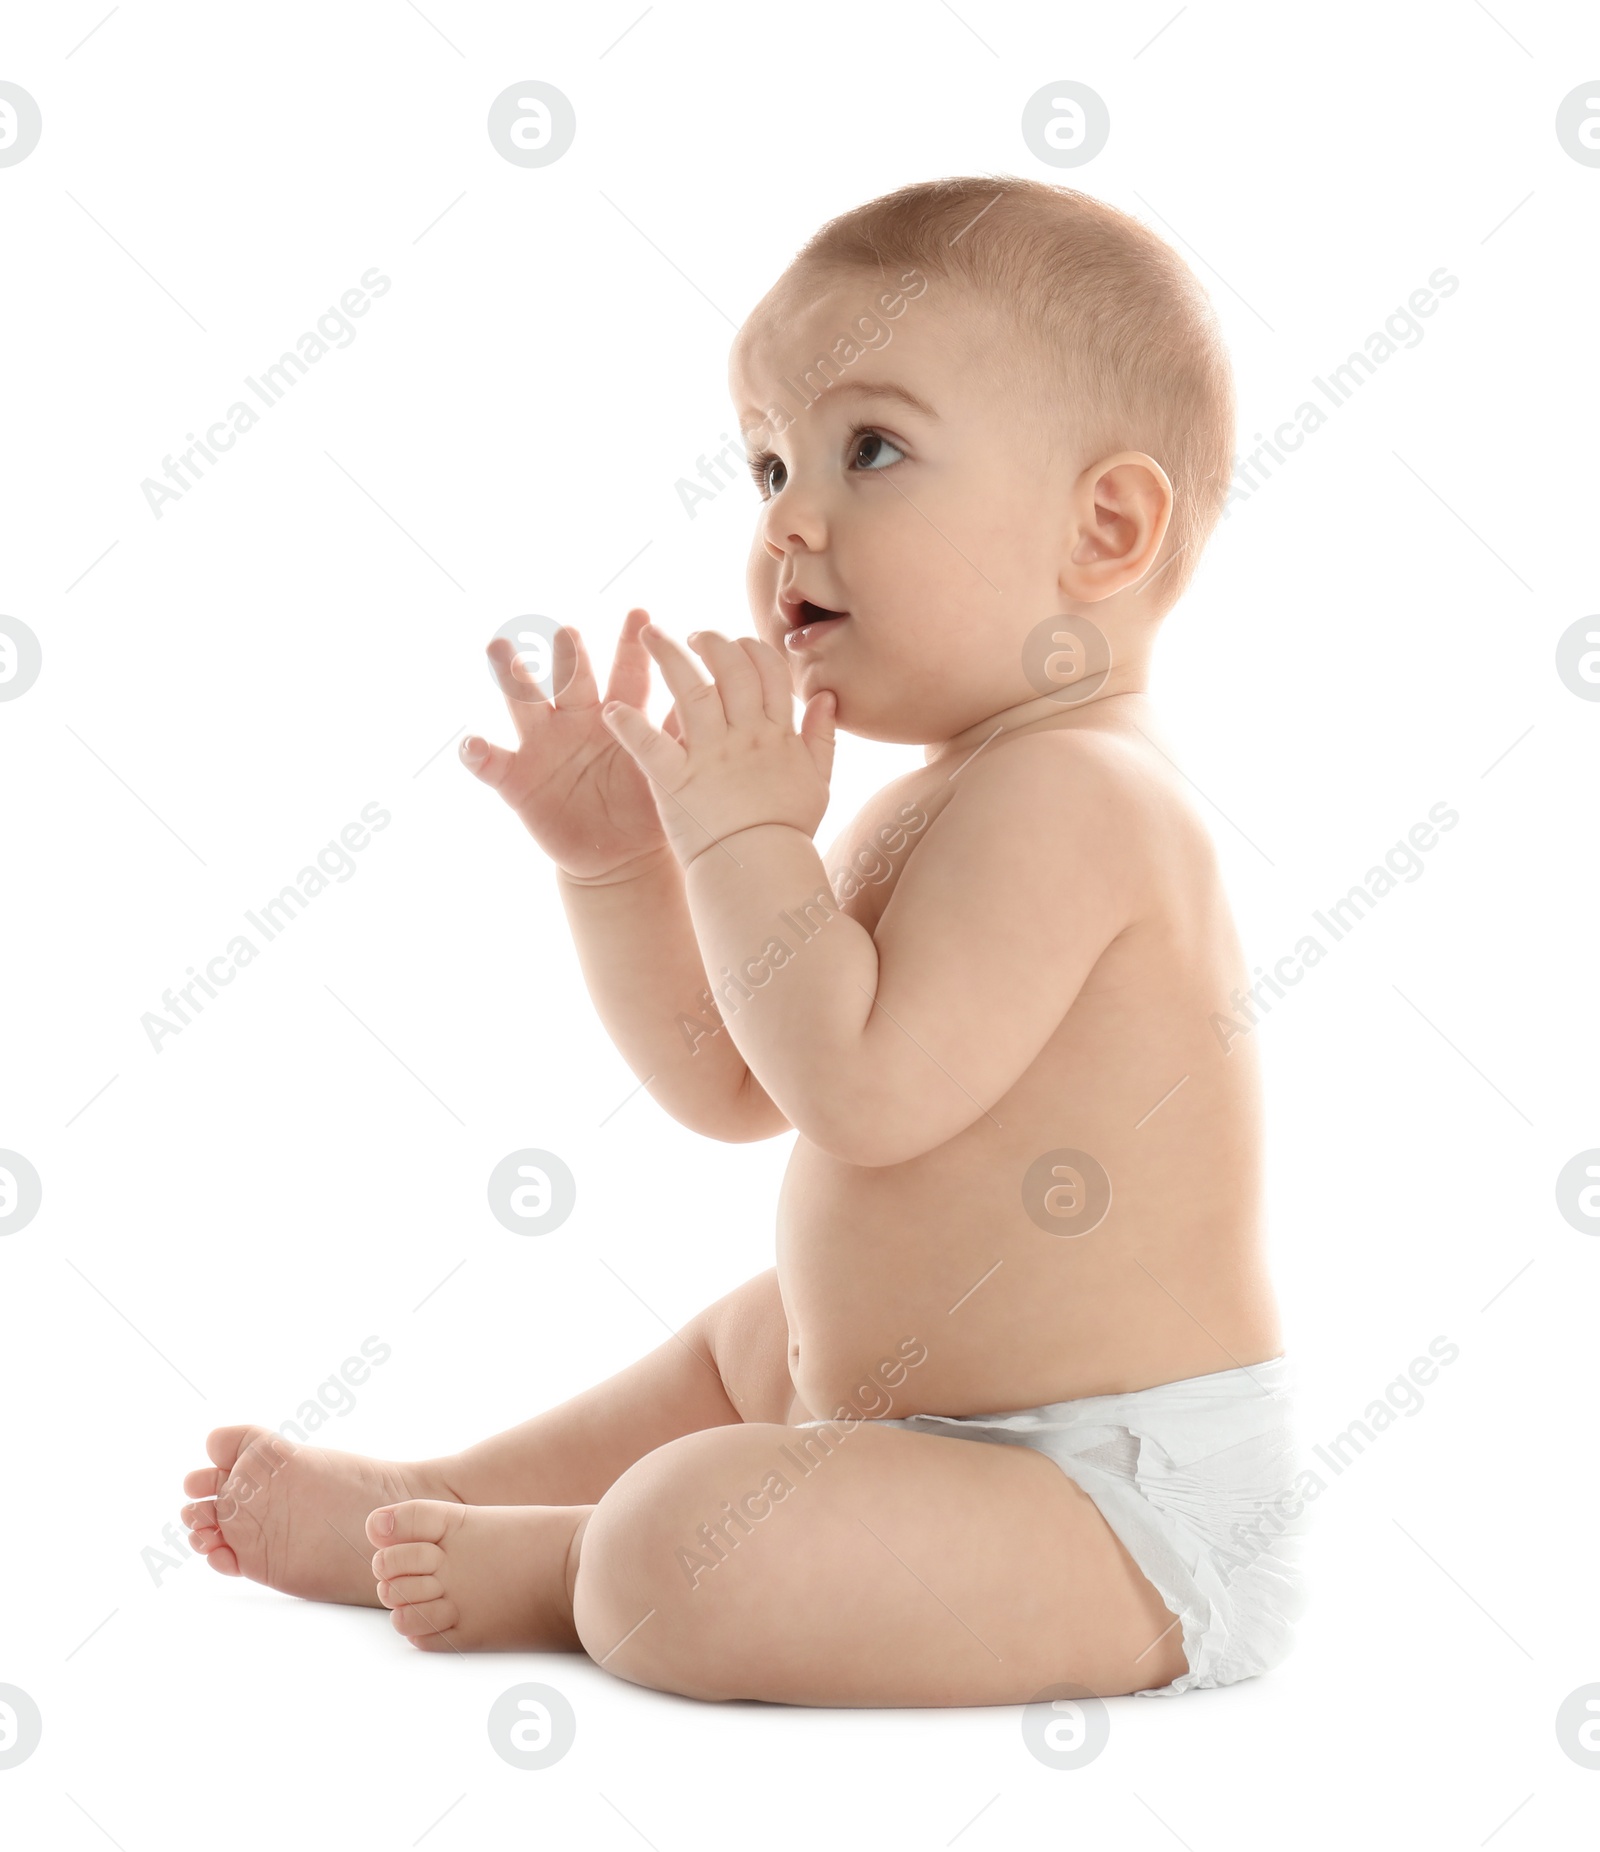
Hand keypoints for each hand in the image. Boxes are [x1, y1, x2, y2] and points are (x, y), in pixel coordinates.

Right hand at [459, 608, 687, 882]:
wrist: (619, 860)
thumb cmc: (646, 811)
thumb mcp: (667, 773)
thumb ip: (681, 736)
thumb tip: (717, 696)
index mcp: (615, 714)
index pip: (626, 672)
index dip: (633, 645)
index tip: (642, 612)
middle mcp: (575, 720)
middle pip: (569, 678)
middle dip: (567, 653)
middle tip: (567, 630)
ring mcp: (542, 747)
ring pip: (524, 704)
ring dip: (513, 679)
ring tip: (503, 652)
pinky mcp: (517, 780)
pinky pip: (492, 765)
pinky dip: (478, 755)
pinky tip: (471, 744)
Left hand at [600, 625, 835, 870]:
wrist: (763, 872)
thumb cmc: (788, 830)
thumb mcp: (818, 780)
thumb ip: (821, 736)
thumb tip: (826, 696)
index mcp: (777, 734)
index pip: (768, 671)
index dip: (751, 648)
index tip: (735, 641)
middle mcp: (745, 736)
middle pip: (730, 670)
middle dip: (710, 641)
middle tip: (692, 633)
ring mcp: (710, 757)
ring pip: (692, 691)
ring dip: (670, 657)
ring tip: (650, 634)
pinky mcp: (677, 782)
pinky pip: (650, 747)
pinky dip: (629, 726)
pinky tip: (611, 710)